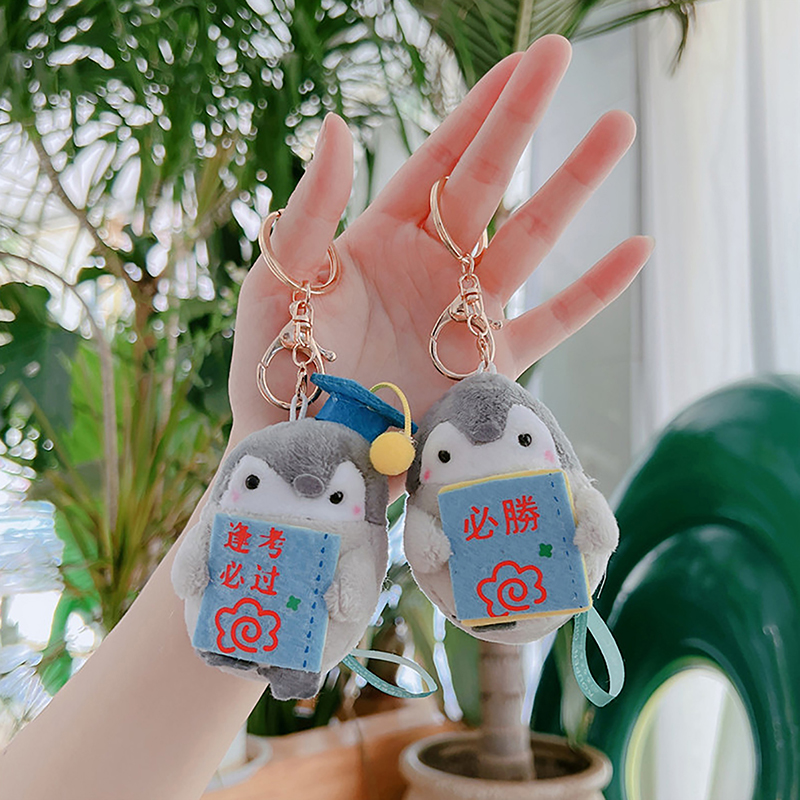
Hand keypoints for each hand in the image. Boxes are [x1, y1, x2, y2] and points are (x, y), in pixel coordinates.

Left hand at [229, 35, 652, 450]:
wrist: (304, 452)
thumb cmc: (275, 373)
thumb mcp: (277, 285)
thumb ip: (310, 212)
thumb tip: (337, 125)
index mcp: (380, 241)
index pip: (436, 162)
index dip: (474, 112)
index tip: (515, 63)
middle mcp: (431, 268)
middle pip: (487, 183)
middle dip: (522, 120)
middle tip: (559, 54)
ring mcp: (466, 316)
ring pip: (530, 240)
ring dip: (572, 185)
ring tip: (615, 129)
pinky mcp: (491, 365)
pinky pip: (554, 322)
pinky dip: (595, 291)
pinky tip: (637, 250)